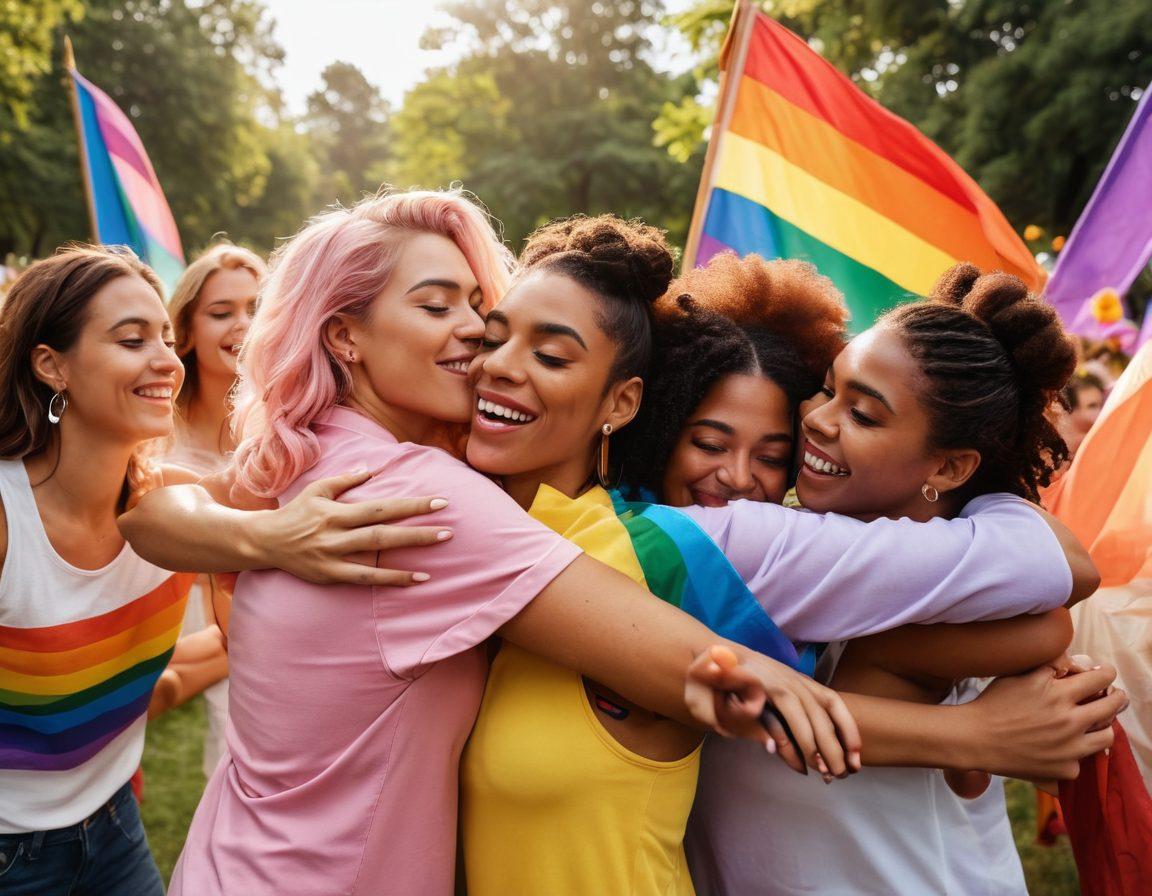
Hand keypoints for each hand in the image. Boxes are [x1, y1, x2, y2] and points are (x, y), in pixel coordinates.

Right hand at [255, 470, 453, 585]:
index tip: (439, 502)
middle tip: (449, 530)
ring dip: (410, 556)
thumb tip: (372, 470)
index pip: (381, 507)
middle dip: (418, 530)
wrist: (265, 542)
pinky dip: (392, 579)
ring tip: (437, 551)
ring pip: (377, 555)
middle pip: (384, 532)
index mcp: (336, 511)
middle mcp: (337, 534)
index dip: (411, 505)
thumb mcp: (317, 489)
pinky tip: (416, 579)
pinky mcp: (331, 575)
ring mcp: (334, 557)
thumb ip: (345, 480)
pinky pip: (366, 579)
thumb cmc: (296, 512)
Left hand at [686, 646, 861, 779]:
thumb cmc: (704, 682)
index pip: (790, 706)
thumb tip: (768, 736)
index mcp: (760, 679)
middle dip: (827, 745)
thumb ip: (726, 716)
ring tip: (852, 768)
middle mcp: (784, 676)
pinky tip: (854, 749)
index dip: (803, 736)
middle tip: (834, 776)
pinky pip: (831, 701)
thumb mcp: (702, 697)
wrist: (713, 654)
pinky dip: (846, 724)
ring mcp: (796, 678)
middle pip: (813, 710)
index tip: (811, 765)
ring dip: (844, 736)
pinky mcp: (802, 683)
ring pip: (828, 707)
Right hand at [965, 662, 1126, 779]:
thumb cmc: (994, 703)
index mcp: (1059, 694)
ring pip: (1107, 737)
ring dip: (1102, 728)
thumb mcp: (1020, 676)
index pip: (1100, 680)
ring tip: (1092, 725)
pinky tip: (1058, 749)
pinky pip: (1081, 761)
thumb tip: (1077, 662)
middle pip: (1111, 707)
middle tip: (1113, 697)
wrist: (975, 738)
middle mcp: (1070, 721)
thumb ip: (1050, 667)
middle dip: (1116, 698)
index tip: (1105, 675)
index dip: (1106, 674)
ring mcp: (1070, 748)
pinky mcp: (1064, 770)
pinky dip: (1073, 755)